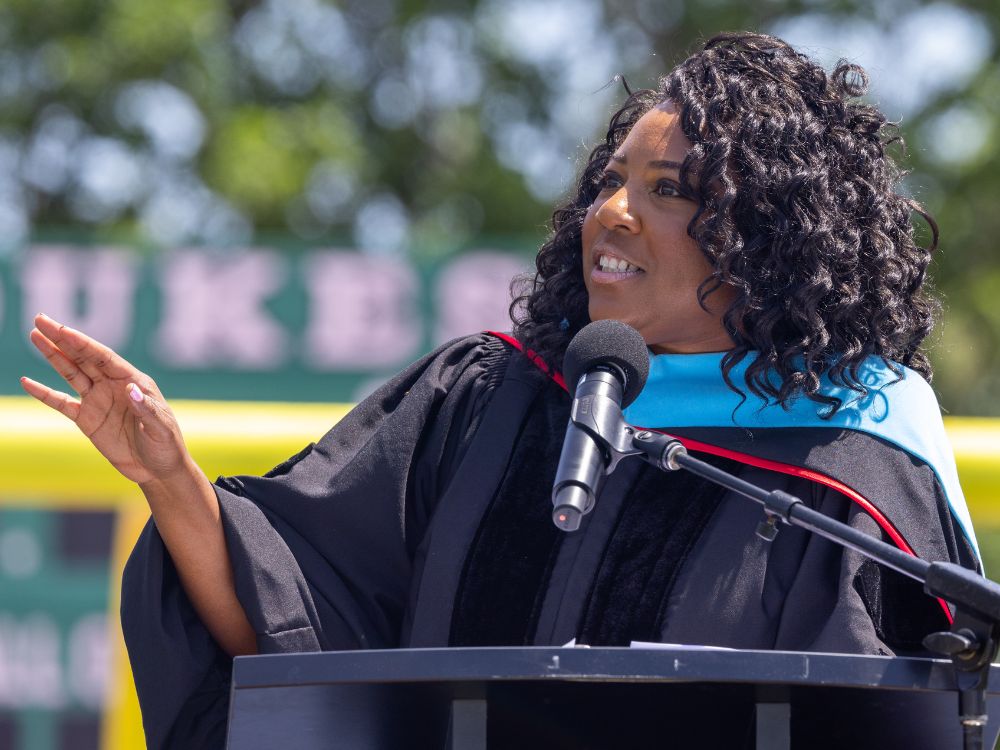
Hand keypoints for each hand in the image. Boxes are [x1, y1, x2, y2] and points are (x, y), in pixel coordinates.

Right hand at [21, 313, 189, 485]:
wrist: (158, 470)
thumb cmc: (166, 446)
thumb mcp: (160, 428)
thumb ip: (145, 409)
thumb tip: (131, 389)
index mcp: (133, 381)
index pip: (104, 357)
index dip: (82, 343)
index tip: (62, 329)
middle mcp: (114, 386)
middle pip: (84, 357)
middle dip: (62, 339)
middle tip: (40, 319)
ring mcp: (99, 401)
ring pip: (71, 372)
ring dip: (53, 355)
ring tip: (35, 335)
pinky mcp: (87, 420)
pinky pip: (61, 403)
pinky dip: (44, 393)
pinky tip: (27, 382)